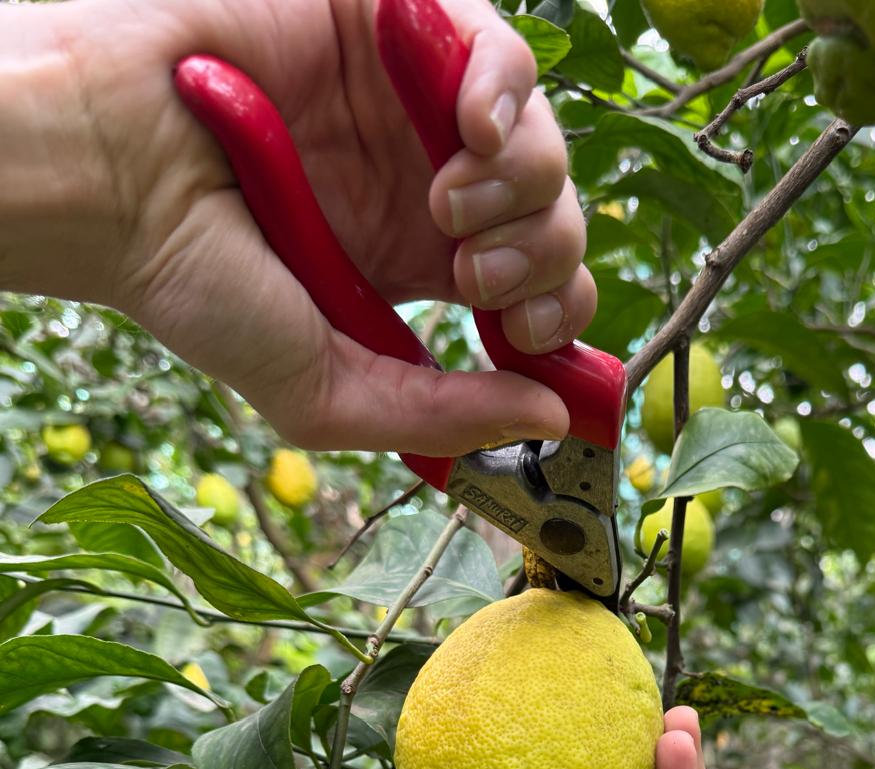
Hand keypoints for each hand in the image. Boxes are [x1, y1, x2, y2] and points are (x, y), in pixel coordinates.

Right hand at [2, 0, 590, 452]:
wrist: (113, 168)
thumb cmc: (195, 280)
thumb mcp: (324, 389)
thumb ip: (438, 414)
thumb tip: (552, 415)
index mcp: (414, 267)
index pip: (533, 293)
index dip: (551, 317)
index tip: (518, 338)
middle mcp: (424, 185)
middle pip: (554, 222)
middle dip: (544, 262)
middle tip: (476, 280)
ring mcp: (416, 106)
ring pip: (543, 145)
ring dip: (526, 190)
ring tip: (449, 209)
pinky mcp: (399, 25)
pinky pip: (505, 54)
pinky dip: (509, 96)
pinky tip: (472, 133)